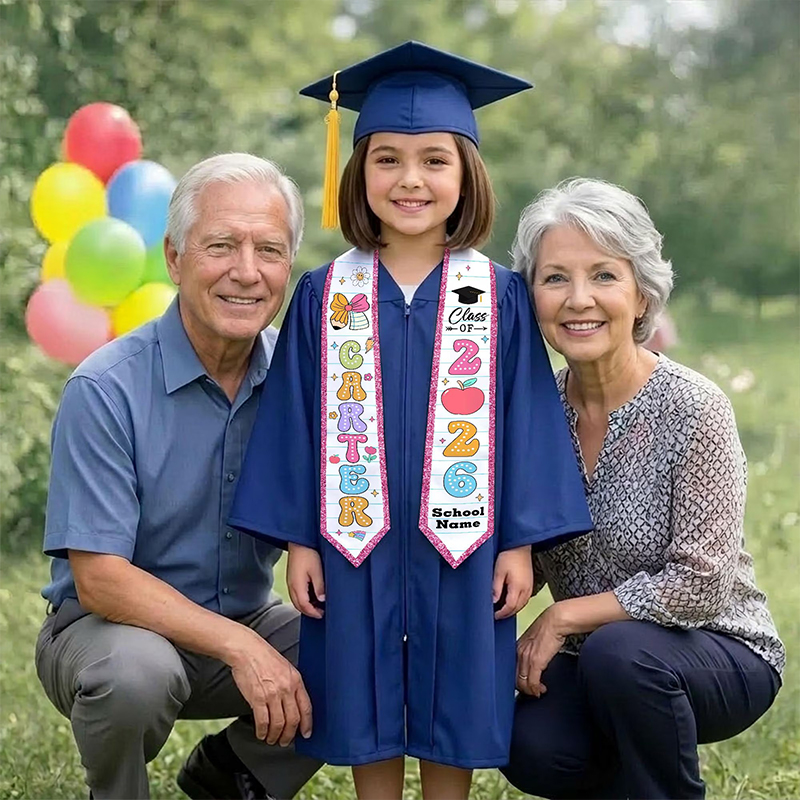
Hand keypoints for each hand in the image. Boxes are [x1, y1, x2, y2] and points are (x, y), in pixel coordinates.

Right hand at [227, 628, 312, 745]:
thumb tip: (293, 706)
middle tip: (285, 741)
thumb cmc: (264, 657)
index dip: (307, 724)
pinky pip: (262, 721)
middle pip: (293, 720)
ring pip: (278, 724)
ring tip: (272, 739)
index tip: (306, 734)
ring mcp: (272, 694)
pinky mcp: (257, 698)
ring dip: (275, 736)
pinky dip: (262, 732)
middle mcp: (286, 688)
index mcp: (296, 680)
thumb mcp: (286, 668)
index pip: (306, 707)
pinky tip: (261, 734)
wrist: (246, 649)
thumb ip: (291, 685)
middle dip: (290, 735)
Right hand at [287, 543, 324, 618]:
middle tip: (321, 613)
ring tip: (317, 606)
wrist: (299, 541)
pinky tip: (312, 596)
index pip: (304, 605)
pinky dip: (303, 599)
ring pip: (296, 600)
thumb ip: (319, 586)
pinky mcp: (291, 578)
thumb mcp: (317, 570)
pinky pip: (296, 594)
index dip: (313, 612)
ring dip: (306, 606)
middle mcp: (291, 585)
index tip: (322, 615)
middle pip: (298, 605)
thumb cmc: (308, 553)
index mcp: (297, 585)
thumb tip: (322, 600)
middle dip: (309, 612)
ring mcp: (290, 582)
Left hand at [493, 545, 532, 619]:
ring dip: (512, 609)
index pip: (510, 607)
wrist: (520, 546)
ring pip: (522, 605)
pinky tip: (511, 601)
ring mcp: (530, 587)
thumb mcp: (498, 572)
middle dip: (507, 613)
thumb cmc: (508, 557)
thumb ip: (496, 588)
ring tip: (502, 610)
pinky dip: (517, 604)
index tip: (494, 615)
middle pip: (517, 608)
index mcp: (518, 587)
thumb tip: (493, 602)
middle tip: (496, 615)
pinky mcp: (530, 584)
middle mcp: (526, 589)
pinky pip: (525, 599)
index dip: (502, 613)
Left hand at [516, 603, 566, 696]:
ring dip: (531, 691)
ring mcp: (526, 658)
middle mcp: (518, 653)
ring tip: (538, 691)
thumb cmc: (548, 628)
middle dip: (523, 688)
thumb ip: (529, 650)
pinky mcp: (536, 661)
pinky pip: (533, 682)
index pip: (510, 670)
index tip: (524, 684)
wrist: (555, 621)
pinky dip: (536, 689)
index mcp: (516, 647)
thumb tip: (532, 661)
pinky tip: (541, 689)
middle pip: (514, 679)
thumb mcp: (533, 640)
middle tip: (532, 691)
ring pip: (522, 683)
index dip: (517, 680)